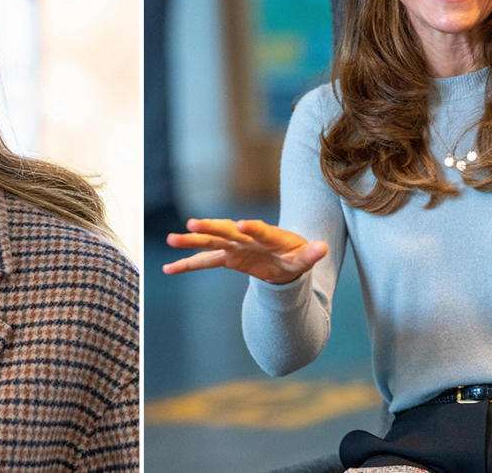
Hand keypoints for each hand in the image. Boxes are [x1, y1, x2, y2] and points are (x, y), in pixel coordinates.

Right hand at [161, 218, 327, 284]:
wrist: (283, 258)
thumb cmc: (295, 256)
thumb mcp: (305, 257)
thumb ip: (311, 254)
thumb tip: (323, 248)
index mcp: (268, 235)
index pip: (260, 230)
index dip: (251, 227)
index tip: (240, 224)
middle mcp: (246, 237)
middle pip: (226, 231)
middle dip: (210, 228)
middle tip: (192, 224)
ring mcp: (233, 246)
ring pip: (210, 241)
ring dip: (191, 241)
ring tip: (170, 239)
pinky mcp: (226, 257)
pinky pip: (203, 261)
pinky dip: (187, 264)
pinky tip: (168, 268)